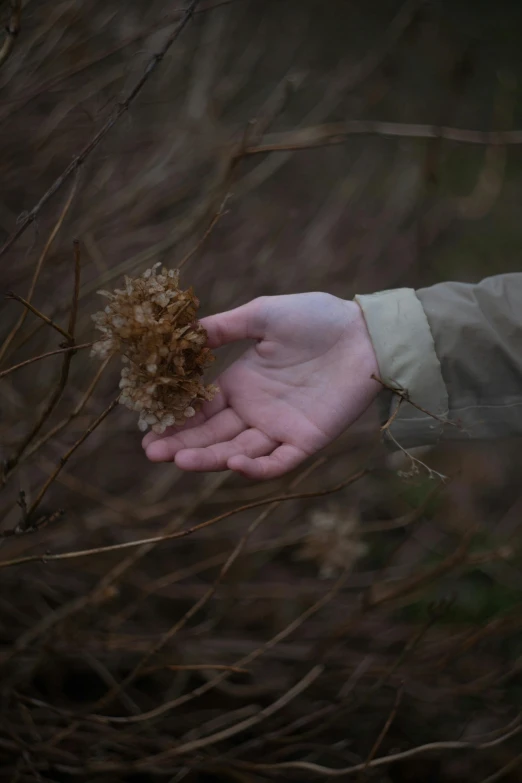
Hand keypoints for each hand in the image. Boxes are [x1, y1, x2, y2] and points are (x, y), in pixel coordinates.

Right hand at [142, 292, 380, 479]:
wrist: (363, 332)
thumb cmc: (315, 319)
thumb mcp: (262, 316)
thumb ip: (225, 328)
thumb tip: (184, 333)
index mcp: (242, 383)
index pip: (202, 409)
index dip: (177, 419)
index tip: (150, 426)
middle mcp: (256, 410)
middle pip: (213, 435)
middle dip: (182, 445)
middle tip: (152, 452)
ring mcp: (280, 428)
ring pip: (238, 451)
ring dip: (210, 458)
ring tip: (178, 460)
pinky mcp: (306, 440)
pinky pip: (279, 461)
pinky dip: (257, 467)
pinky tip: (234, 462)